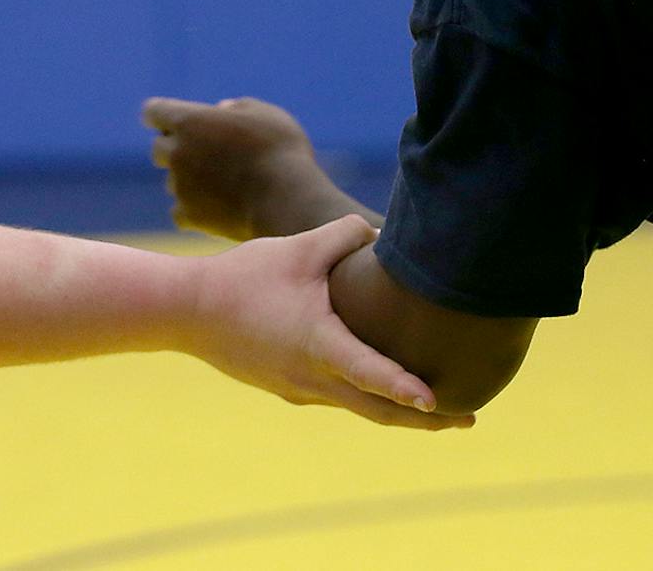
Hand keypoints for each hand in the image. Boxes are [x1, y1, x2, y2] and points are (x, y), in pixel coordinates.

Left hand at [145, 95, 339, 240]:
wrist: (287, 201)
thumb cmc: (281, 151)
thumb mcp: (266, 115)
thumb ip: (238, 108)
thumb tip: (221, 110)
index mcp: (190, 121)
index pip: (154, 111)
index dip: (163, 114)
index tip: (175, 120)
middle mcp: (177, 152)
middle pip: (158, 148)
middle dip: (176, 148)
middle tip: (208, 153)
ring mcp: (180, 186)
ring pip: (172, 181)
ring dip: (188, 180)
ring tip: (225, 184)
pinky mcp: (189, 215)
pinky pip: (180, 210)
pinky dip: (194, 209)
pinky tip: (218, 208)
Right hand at [185, 215, 467, 429]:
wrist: (186, 311)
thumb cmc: (243, 278)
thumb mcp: (298, 247)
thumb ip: (344, 235)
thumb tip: (382, 233)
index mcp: (317, 344)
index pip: (369, 373)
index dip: (404, 387)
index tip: (437, 404)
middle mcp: (311, 378)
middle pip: (377, 410)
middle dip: (424, 419)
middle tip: (466, 420)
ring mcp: (298, 389)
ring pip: (357, 408)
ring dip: (396, 412)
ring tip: (434, 410)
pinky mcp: (287, 389)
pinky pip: (335, 398)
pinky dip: (365, 399)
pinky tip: (377, 389)